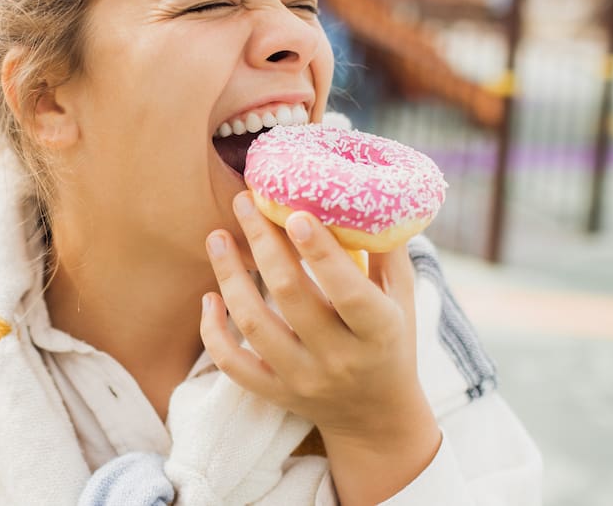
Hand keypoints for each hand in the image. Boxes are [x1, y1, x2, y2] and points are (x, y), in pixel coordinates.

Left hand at [200, 191, 439, 501]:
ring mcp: (303, 379)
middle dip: (263, 242)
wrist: (377, 417)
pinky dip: (213, 331)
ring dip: (230, 276)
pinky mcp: (275, 393)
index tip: (293, 212)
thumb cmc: (391, 342)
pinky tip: (209, 297)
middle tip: (244, 202)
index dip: (319, 251)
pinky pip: (232, 364)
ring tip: (217, 237)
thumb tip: (368, 195)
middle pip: (291, 295)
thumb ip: (387, 252)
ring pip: (254, 324)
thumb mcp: (403, 300)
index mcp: (379, 332)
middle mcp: (340, 358)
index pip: (348, 291)